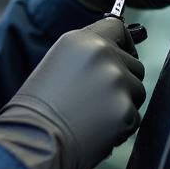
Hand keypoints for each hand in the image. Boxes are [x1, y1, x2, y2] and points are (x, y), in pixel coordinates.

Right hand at [0, 16, 145, 168]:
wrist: (32, 140)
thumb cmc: (38, 110)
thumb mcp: (58, 66)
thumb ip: (88, 57)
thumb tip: (117, 57)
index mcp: (82, 40)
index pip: (117, 28)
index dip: (123, 45)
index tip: (122, 56)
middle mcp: (103, 54)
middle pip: (135, 64)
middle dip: (123, 82)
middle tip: (95, 100)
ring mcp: (116, 81)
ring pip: (137, 92)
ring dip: (122, 104)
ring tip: (92, 116)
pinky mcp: (125, 109)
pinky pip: (134, 117)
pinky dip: (120, 127)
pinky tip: (95, 131)